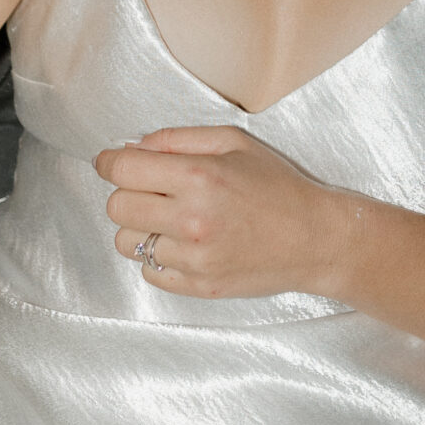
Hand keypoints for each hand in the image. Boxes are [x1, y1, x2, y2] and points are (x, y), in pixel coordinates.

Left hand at [97, 125, 340, 299]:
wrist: (315, 239)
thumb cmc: (278, 186)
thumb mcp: (234, 143)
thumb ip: (177, 139)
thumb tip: (132, 147)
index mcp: (199, 177)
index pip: (123, 170)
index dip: (109, 162)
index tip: (110, 163)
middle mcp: (192, 219)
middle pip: (117, 207)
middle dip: (126, 194)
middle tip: (150, 191)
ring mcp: (194, 258)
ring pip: (127, 243)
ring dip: (140, 228)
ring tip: (170, 220)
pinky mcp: (199, 286)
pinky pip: (150, 272)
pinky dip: (159, 257)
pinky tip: (185, 244)